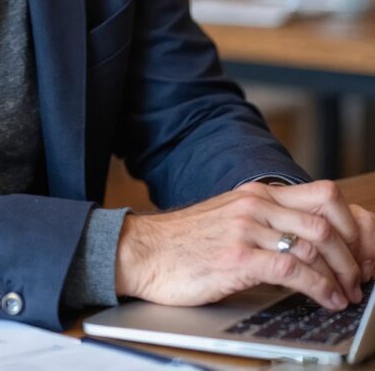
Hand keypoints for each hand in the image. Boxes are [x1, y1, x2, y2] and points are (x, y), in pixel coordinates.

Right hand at [114, 180, 374, 310]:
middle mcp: (255, 204)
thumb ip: (263, 222)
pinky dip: (320, 288)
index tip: (361, 252)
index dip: (352, 225)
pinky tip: (325, 300)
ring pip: (315, 244)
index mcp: (256, 193)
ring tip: (346, 294)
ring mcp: (246, 228)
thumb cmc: (183, 243)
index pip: (323, 196)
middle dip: (353, 254)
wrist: (142, 251)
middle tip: (360, 277)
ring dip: (341, 275)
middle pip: (327, 219)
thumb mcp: (228, 220)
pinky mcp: (237, 257)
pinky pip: (293, 270)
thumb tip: (303, 242)